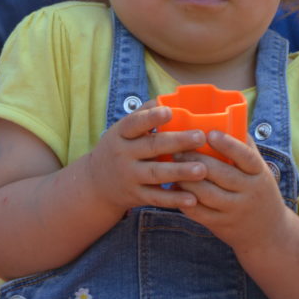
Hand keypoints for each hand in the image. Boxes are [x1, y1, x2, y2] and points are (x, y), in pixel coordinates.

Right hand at [89, 103, 207, 211]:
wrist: (95, 184)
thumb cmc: (118, 149)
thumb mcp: (122, 131)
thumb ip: (143, 115)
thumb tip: (166, 99)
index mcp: (121, 134)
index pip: (134, 123)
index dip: (151, 118)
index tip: (169, 112)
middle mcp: (123, 155)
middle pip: (151, 147)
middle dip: (177, 142)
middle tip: (200, 137)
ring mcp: (129, 177)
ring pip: (156, 174)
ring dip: (180, 172)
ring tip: (202, 169)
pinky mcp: (136, 196)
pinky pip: (156, 198)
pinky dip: (174, 199)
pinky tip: (193, 199)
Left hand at [174, 130, 286, 253]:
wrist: (267, 233)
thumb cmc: (258, 192)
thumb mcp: (259, 171)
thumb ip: (245, 148)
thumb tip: (226, 118)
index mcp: (260, 174)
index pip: (245, 157)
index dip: (227, 144)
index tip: (209, 133)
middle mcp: (249, 192)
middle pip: (220, 174)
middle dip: (196, 159)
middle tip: (178, 148)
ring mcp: (235, 210)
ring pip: (206, 193)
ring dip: (186, 179)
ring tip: (172, 166)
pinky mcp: (221, 225)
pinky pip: (198, 212)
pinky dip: (184, 199)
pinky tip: (174, 188)